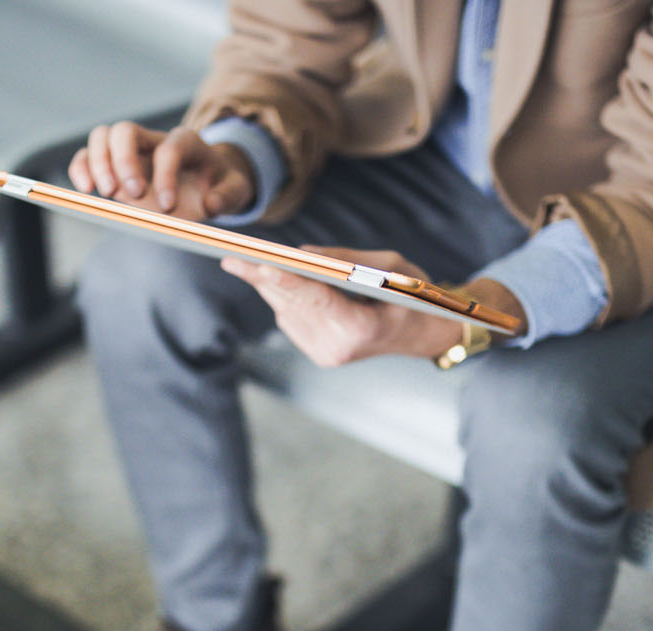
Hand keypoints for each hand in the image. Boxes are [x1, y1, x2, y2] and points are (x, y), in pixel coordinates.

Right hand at [69, 122, 255, 220]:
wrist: (209, 182)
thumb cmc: (220, 184)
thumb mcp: (235, 190)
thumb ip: (227, 196)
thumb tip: (210, 204)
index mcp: (185, 142)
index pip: (168, 148)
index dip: (166, 175)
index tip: (167, 207)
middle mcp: (154, 140)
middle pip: (126, 131)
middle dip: (124, 162)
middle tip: (133, 195)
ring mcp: (131, 151)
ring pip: (102, 137)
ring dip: (97, 163)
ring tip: (105, 193)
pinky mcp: (114, 165)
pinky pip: (88, 156)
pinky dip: (82, 169)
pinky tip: (86, 190)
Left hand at [221, 248, 524, 367]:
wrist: (422, 333)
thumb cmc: (412, 294)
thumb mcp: (390, 265)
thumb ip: (345, 259)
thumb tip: (299, 254)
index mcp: (361, 329)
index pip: (316, 300)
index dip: (285, 280)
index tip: (258, 265)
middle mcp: (339, 348)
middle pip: (292, 306)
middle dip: (262, 279)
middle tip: (230, 257)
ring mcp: (326, 354)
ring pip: (285, 312)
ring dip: (268, 286)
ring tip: (241, 262)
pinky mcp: (318, 354)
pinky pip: (290, 319)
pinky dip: (282, 296)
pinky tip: (272, 279)